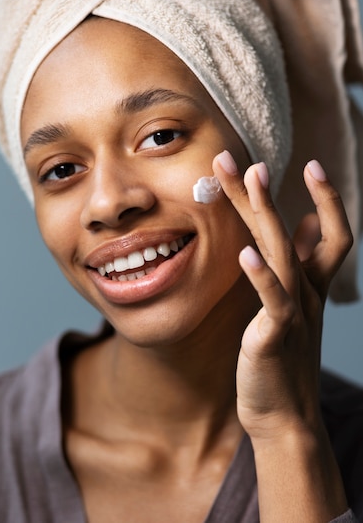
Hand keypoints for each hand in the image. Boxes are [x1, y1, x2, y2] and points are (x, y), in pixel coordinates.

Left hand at [212, 151, 352, 439]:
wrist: (285, 418)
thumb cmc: (283, 357)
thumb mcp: (295, 306)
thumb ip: (300, 265)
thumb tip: (305, 225)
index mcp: (311, 285)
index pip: (331, 233)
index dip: (328, 198)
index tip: (310, 164)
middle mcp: (307, 293)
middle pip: (293, 231)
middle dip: (266, 193)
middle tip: (245, 158)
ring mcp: (294, 313)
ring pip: (282, 254)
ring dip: (265, 214)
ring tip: (249, 179)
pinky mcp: (275, 336)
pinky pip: (272, 301)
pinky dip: (261, 276)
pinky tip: (244, 253)